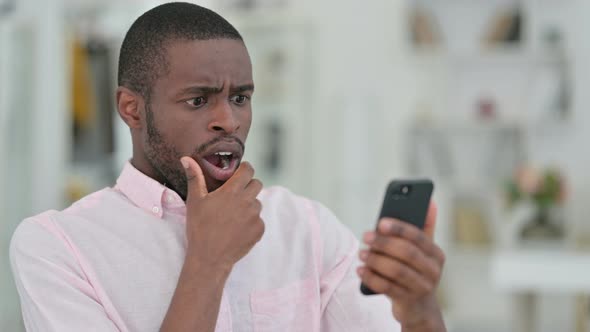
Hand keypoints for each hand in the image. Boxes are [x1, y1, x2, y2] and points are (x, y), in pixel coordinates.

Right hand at [180, 157, 263, 272]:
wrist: (209, 258)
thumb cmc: (199, 228)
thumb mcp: (195, 201)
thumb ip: (194, 177)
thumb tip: (186, 158)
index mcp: (232, 191)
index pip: (249, 170)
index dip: (245, 169)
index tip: (239, 174)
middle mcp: (247, 201)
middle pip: (257, 184)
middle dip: (248, 186)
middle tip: (235, 195)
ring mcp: (255, 216)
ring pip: (258, 203)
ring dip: (249, 205)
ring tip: (233, 216)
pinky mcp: (259, 230)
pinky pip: (259, 220)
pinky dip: (251, 222)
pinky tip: (237, 229)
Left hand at [357, 202, 445, 330]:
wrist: (420, 308)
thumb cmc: (417, 271)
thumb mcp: (424, 252)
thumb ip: (424, 228)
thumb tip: (430, 202)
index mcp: (436, 254)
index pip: (419, 237)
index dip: (399, 228)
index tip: (380, 222)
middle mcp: (433, 271)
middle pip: (407, 253)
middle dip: (384, 243)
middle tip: (366, 236)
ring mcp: (422, 288)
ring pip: (396, 271)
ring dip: (376, 260)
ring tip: (362, 253)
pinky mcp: (408, 301)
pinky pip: (387, 288)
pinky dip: (371, 278)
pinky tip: (361, 270)